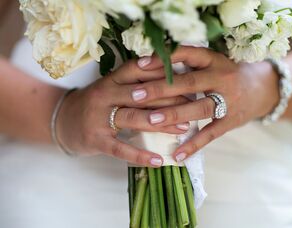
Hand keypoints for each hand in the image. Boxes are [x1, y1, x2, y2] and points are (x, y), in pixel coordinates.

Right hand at [56, 60, 189, 166]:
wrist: (62, 120)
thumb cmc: (95, 103)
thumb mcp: (111, 87)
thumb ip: (134, 84)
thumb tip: (169, 84)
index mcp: (111, 80)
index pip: (138, 70)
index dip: (162, 71)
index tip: (186, 75)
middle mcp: (105, 95)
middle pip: (141, 94)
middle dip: (170, 98)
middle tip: (193, 103)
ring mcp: (99, 118)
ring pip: (134, 118)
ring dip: (162, 123)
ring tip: (185, 128)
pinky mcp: (96, 140)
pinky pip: (121, 148)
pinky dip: (140, 155)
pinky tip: (158, 160)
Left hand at [134, 46, 279, 161]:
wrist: (263, 88)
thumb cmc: (227, 73)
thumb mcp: (212, 62)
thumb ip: (189, 63)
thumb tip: (151, 63)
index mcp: (214, 59)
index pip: (187, 54)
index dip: (164, 59)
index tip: (139, 65)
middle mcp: (222, 77)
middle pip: (189, 82)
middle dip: (161, 89)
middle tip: (135, 95)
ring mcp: (228, 100)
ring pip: (199, 108)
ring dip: (174, 114)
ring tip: (151, 121)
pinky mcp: (231, 121)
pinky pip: (211, 134)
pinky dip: (194, 145)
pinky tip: (177, 155)